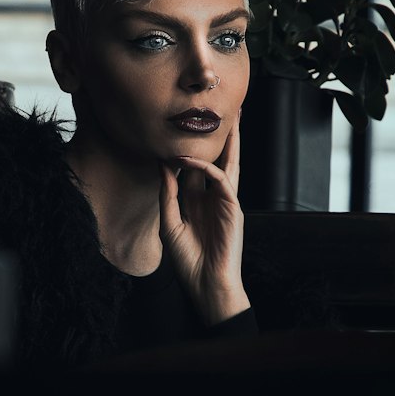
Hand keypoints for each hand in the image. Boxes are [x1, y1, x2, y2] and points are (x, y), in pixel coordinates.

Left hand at [158, 114, 250, 326]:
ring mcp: (225, 202)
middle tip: (220, 111)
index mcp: (197, 201)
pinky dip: (206, 167)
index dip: (185, 150)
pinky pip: (222, 179)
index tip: (172, 132)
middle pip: (218, 160)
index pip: (194, 169)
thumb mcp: (169, 223)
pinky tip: (190, 158)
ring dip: (230, 141)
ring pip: (229, 163)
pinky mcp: (232, 208)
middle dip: (221, 137)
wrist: (206, 283)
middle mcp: (212, 198)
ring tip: (232, 118)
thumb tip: (162, 167)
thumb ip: (167, 195)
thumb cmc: (188, 260)